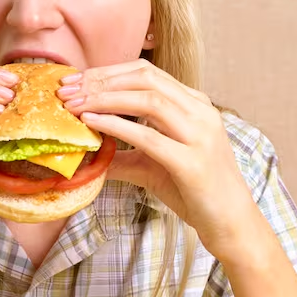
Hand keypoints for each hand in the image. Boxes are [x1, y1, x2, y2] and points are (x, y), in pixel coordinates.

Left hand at [56, 59, 260, 260]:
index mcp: (194, 104)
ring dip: (103, 98)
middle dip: (100, 81)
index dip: (106, 72)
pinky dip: (116, 125)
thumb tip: (86, 151)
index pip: (146, 73)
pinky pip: (149, 136)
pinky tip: (91, 123)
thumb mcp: (154, 166)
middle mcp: (200, 112)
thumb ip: (124, 154)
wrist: (232, 224)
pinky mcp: (193, 163)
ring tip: (72, 105)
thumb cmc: (195, 192)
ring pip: (148, 100)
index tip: (73, 80)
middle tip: (65, 90)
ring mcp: (200, 135)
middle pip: (144, 78)